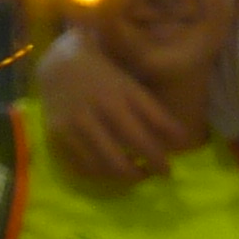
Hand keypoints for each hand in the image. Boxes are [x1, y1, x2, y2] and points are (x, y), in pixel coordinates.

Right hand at [36, 30, 197, 188]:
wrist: (58, 62)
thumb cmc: (103, 71)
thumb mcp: (130, 82)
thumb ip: (153, 109)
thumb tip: (182, 139)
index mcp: (119, 91)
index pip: (151, 126)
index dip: (165, 149)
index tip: (173, 162)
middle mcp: (97, 107)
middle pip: (132, 148)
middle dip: (153, 166)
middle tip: (162, 173)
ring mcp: (75, 123)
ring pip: (107, 164)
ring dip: (129, 176)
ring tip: (139, 174)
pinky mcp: (57, 136)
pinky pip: (82, 167)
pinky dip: (101, 175)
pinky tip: (112, 172)